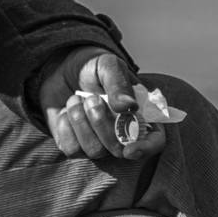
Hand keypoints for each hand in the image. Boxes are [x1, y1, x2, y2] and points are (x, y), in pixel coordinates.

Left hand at [38, 46, 165, 161]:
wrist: (63, 68)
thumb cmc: (92, 67)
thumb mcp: (107, 65)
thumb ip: (118, 83)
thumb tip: (129, 106)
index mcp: (139, 114)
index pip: (154, 141)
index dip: (145, 149)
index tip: (129, 150)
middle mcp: (122, 135)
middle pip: (119, 149)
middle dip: (101, 122)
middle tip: (91, 98)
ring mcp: (99, 143)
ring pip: (94, 151)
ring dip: (80, 121)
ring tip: (75, 99)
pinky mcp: (76, 145)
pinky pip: (71, 149)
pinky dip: (65, 126)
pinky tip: (65, 111)